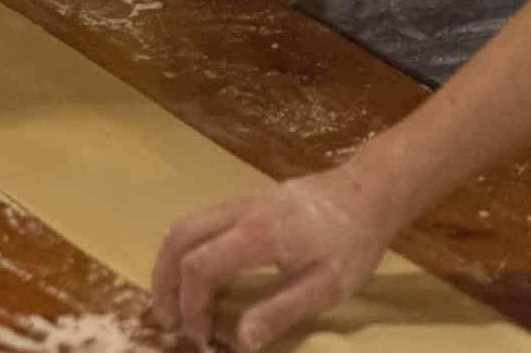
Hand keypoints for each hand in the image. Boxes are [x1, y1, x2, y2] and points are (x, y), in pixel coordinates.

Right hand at [150, 163, 401, 349]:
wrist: (365, 193)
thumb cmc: (350, 243)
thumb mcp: (326, 287)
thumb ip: (281, 312)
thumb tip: (241, 342)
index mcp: (256, 235)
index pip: (199, 266)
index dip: (191, 304)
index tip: (199, 336)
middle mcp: (236, 213)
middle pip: (178, 239)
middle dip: (164, 282)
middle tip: (166, 320)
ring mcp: (236, 203)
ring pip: (183, 226)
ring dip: (168, 264)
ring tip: (172, 301)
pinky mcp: (242, 203)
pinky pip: (198, 223)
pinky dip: (183, 251)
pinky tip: (196, 275)